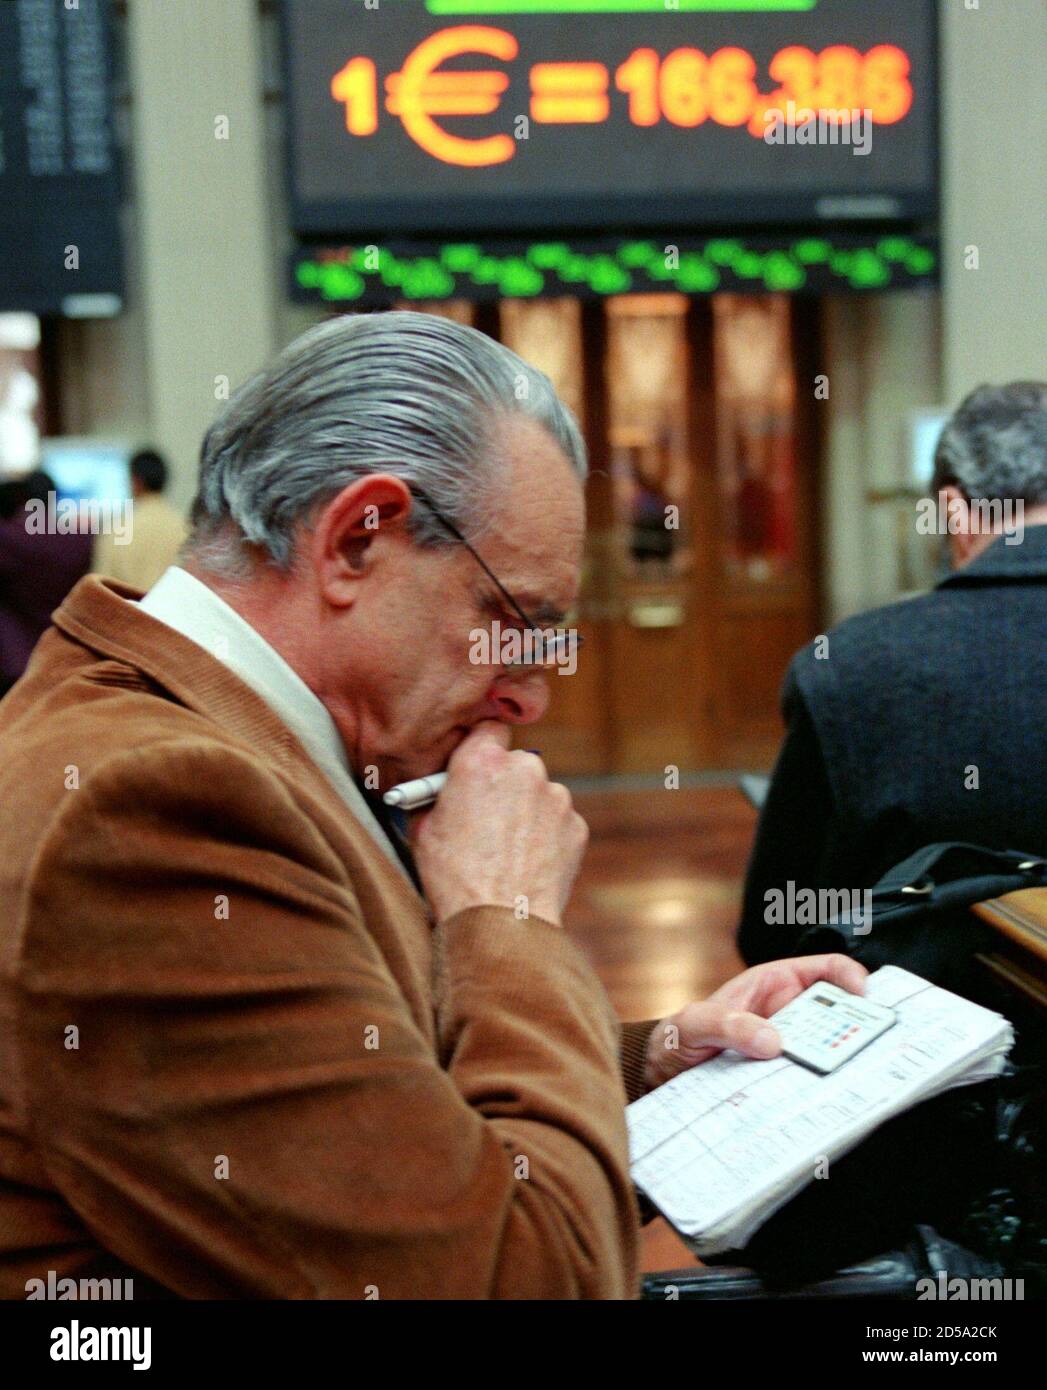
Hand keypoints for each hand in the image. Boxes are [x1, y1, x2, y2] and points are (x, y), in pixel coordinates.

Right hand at [411, 721, 587, 927]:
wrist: (501, 922)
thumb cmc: (454, 878)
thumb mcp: (423, 829)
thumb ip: (437, 796)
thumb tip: (439, 791)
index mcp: (481, 762)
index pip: (489, 729)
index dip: (483, 748)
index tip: (479, 766)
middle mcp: (524, 769)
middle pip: (517, 763)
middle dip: (505, 784)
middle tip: (488, 817)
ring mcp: (556, 797)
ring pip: (540, 793)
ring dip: (527, 811)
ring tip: (508, 849)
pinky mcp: (576, 825)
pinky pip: (558, 821)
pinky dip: (547, 836)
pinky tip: (527, 862)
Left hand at [642, 954, 867, 1091]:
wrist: (661, 1075)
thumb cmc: (678, 1036)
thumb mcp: (695, 1023)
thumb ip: (728, 1025)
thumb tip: (773, 1041)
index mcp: (773, 984)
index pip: (825, 969)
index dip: (851, 976)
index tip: (864, 997)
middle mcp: (787, 1014)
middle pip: (838, 1014)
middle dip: (859, 1027)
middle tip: (871, 1048)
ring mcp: (787, 1047)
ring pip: (829, 1050)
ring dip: (842, 1062)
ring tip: (856, 1078)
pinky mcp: (783, 1077)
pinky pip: (810, 1079)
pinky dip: (821, 1087)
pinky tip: (827, 1101)